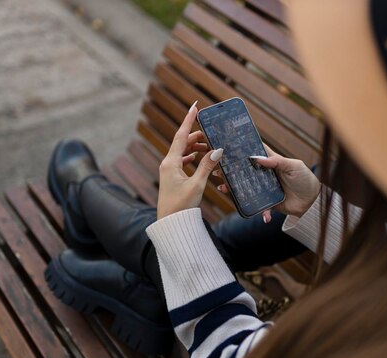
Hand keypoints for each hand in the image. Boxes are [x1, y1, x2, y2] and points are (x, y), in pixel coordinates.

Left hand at [157, 102, 223, 219]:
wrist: (171, 223)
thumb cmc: (182, 205)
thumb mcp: (197, 184)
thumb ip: (207, 166)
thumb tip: (217, 149)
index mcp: (171, 162)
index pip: (180, 136)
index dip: (189, 120)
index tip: (195, 107)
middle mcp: (168, 164)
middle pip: (182, 142)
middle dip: (196, 135)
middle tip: (210, 131)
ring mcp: (169, 170)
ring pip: (183, 151)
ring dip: (195, 146)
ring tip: (208, 145)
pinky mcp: (172, 177)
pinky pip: (182, 160)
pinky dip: (192, 156)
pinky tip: (198, 157)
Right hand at [214, 145, 319, 222]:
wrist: (313, 201)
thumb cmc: (305, 178)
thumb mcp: (294, 166)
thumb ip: (277, 161)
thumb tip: (258, 158)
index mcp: (271, 162)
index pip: (254, 153)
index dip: (242, 150)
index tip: (227, 147)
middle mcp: (265, 174)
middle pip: (245, 171)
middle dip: (230, 171)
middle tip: (218, 170)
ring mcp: (265, 188)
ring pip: (246, 188)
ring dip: (234, 189)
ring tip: (223, 188)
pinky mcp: (268, 202)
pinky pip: (258, 206)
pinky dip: (258, 211)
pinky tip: (258, 213)